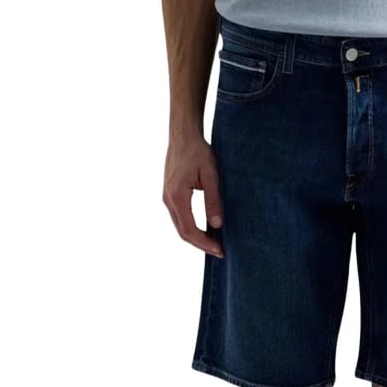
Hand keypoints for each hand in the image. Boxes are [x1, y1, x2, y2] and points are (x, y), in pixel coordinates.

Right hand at [162, 135, 224, 257]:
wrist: (183, 135)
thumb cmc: (198, 151)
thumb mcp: (211, 176)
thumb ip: (213, 201)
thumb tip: (217, 225)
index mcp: (177, 197)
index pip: (190, 230)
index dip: (204, 243)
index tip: (220, 250)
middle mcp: (168, 200)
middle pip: (183, 232)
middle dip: (201, 245)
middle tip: (219, 252)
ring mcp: (167, 197)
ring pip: (180, 226)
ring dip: (196, 237)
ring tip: (214, 243)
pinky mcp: (170, 194)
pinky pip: (180, 217)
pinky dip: (192, 227)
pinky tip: (205, 229)